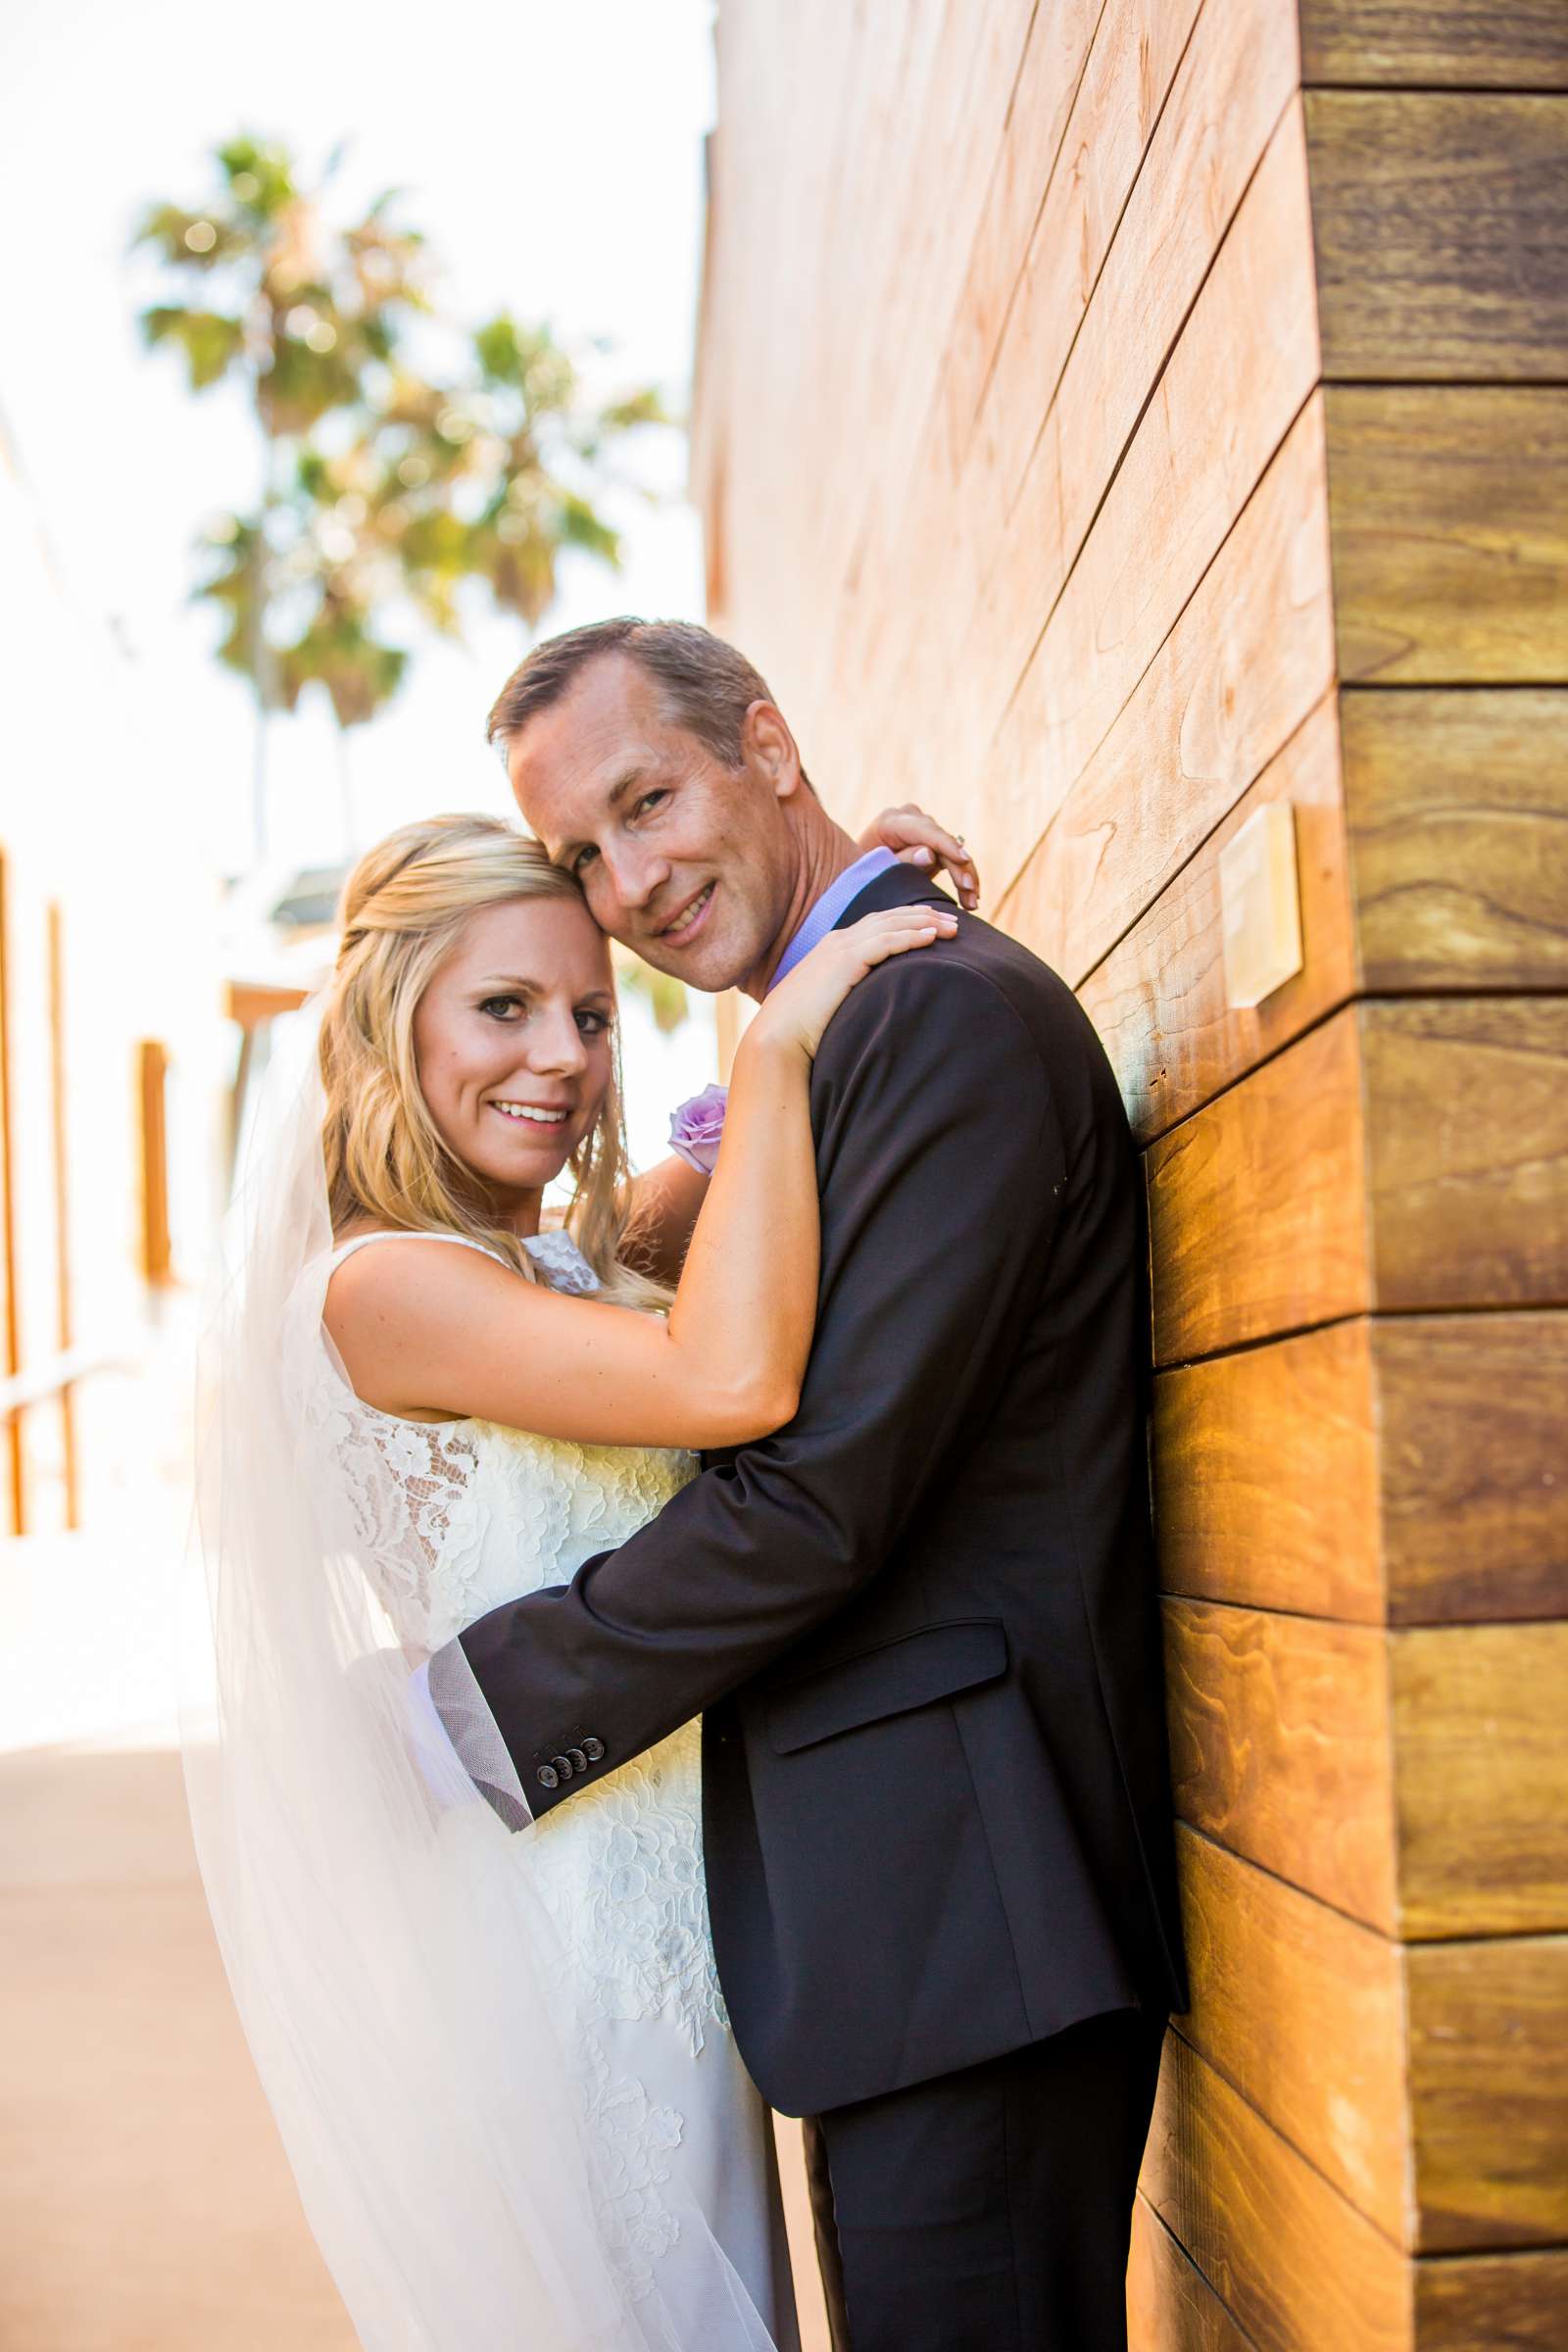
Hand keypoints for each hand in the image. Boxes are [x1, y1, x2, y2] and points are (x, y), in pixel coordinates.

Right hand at [749, 904, 957, 1064]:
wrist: (778, 1036)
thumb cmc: (802, 1030)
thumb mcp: (832, 1005)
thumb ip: (852, 996)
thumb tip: (875, 1008)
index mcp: (835, 948)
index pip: (879, 924)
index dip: (909, 920)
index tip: (934, 925)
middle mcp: (838, 941)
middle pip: (890, 917)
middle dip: (924, 916)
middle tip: (954, 919)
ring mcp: (841, 948)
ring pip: (892, 924)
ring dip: (926, 923)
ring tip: (954, 927)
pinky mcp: (846, 961)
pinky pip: (887, 942)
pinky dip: (912, 936)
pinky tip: (934, 937)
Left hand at [860, 803, 978, 910]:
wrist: (855, 872)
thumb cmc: (860, 873)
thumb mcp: (877, 870)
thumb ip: (902, 862)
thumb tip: (929, 854)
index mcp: (892, 821)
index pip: (925, 831)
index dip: (947, 845)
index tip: (964, 859)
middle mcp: (911, 818)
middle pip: (943, 842)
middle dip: (960, 868)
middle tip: (971, 893)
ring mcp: (923, 828)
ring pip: (953, 851)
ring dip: (965, 877)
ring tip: (973, 903)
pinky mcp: (933, 842)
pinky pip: (952, 858)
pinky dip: (961, 877)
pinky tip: (971, 898)